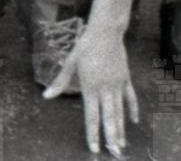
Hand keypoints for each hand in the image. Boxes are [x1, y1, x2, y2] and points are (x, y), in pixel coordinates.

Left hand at [44, 25, 137, 156]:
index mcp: (90, 87)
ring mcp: (118, 85)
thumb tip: (46, 97)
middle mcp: (105, 89)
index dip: (93, 133)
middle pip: (109, 118)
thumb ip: (59, 82)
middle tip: (115, 154)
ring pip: (120, 112)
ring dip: (121, 129)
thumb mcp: (69, 63)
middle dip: (111, 137)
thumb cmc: (84, 46)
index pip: (91, 116)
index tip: (94, 148)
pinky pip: (131, 98)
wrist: (105, 32)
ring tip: (122, 145)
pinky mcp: (126, 80)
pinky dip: (132, 110)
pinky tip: (134, 121)